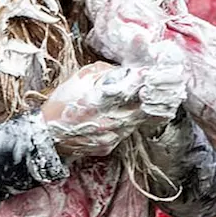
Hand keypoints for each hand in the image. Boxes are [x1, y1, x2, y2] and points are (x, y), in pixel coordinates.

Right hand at [42, 59, 185, 158]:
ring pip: (137, 120)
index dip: (151, 78)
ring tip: (150, 97)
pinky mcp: (109, 146)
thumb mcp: (80, 78)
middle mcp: (110, 119)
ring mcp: (111, 135)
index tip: (163, 70)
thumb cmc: (61, 103)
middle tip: (169, 85)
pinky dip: (127, 122)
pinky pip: (125, 131)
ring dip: (143, 109)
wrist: (45, 136)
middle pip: (145, 106)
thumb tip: (126, 69)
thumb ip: (105, 71)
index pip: (136, 86)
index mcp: (102, 99)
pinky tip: (123, 114)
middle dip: (156, 95)